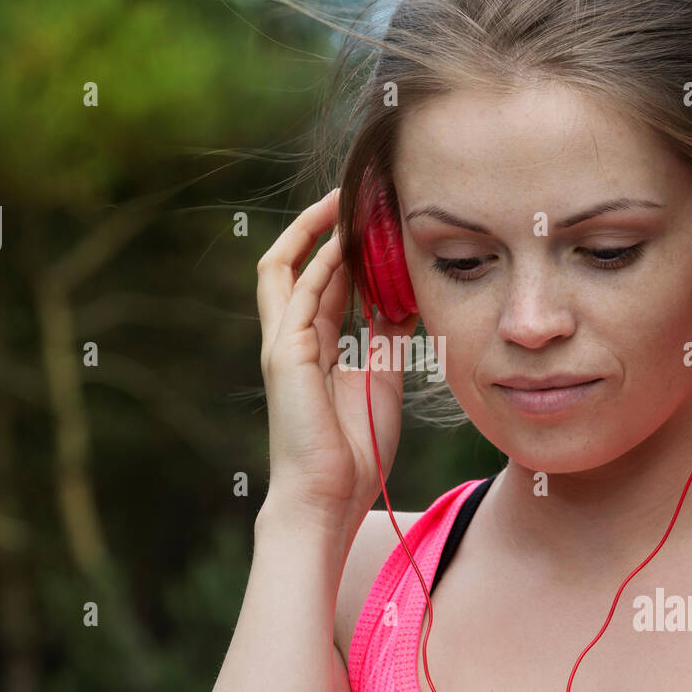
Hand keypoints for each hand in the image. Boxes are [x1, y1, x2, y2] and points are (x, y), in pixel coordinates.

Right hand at [256, 188, 419, 535]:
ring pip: (290, 268)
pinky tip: (348, 244)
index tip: (372, 221)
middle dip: (322, 226)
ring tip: (350, 202)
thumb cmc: (354, 450)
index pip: (321, 280)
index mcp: (313, 346)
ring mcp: (283, 344)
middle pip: (297, 263)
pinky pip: (298, 293)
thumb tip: (408, 299)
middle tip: (355, 193)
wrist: (329, 497)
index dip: (341, 246)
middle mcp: (292, 338)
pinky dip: (321, 264)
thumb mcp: (382, 379)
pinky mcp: (285, 353)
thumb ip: (388, 338)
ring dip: (319, 232)